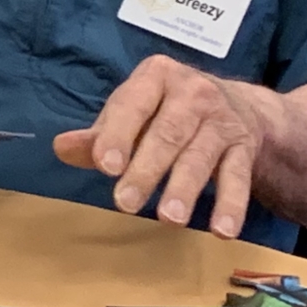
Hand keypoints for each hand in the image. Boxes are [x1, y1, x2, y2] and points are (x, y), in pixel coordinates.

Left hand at [54, 54, 275, 238]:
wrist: (239, 107)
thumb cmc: (165, 111)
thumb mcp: (131, 112)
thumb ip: (98, 135)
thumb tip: (61, 148)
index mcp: (156, 76)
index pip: (133, 106)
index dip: (118, 135)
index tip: (104, 166)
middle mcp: (193, 92)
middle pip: (168, 133)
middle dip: (146, 169)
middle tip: (125, 203)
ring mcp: (223, 119)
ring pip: (201, 156)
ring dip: (184, 189)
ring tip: (169, 219)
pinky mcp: (245, 147)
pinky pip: (238, 178)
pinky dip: (231, 205)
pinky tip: (221, 230)